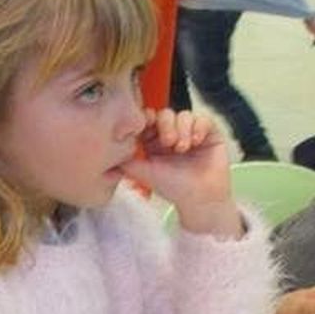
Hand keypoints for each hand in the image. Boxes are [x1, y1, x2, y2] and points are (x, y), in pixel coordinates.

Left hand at [121, 108, 237, 235]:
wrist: (200, 199)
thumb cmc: (172, 188)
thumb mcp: (143, 172)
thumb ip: (125, 159)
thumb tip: (105, 150)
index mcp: (154, 141)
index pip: (148, 120)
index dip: (146, 120)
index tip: (146, 129)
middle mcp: (172, 134)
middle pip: (165, 114)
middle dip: (165, 125)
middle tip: (168, 143)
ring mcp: (191, 133)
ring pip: (183, 115)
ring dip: (182, 128)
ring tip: (183, 148)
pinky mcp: (209, 133)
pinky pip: (202, 118)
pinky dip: (198, 127)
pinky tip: (196, 142)